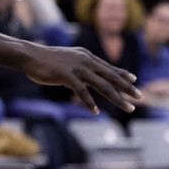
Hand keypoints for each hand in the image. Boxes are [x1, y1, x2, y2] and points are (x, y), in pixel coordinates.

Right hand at [23, 45, 141, 114]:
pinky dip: (89, 103)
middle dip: (127, 88)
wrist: (30, 56)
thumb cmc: (47, 61)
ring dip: (117, 98)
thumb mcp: (69, 62)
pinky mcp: (66, 76)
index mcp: (87, 56)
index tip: (135, 81)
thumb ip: (81, 69)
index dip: (123, 75)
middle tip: (139, 97)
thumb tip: (88, 79)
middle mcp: (86, 60)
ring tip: (127, 108)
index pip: (109, 68)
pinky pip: (82, 91)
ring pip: (102, 85)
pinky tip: (96, 112)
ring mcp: (77, 68)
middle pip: (111, 77)